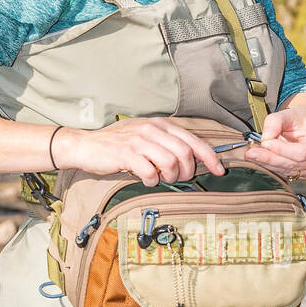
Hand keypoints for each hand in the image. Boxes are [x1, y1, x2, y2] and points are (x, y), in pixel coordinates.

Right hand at [56, 117, 225, 186]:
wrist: (86, 146)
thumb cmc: (117, 145)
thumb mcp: (144, 138)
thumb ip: (166, 144)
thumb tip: (190, 161)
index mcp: (160, 125)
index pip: (193, 140)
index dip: (210, 156)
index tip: (219, 170)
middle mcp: (152, 129)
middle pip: (185, 152)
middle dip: (188, 171)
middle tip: (179, 178)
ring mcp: (139, 140)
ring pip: (171, 162)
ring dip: (170, 176)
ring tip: (161, 178)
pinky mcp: (127, 153)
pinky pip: (150, 172)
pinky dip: (152, 181)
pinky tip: (146, 180)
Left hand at [243, 107, 305, 180]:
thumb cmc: (299, 119)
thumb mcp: (288, 114)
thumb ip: (275, 122)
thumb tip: (265, 138)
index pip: (301, 152)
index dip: (282, 150)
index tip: (265, 142)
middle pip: (293, 164)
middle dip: (270, 158)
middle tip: (250, 153)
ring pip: (288, 171)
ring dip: (268, 164)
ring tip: (252, 156)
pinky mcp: (304, 175)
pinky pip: (286, 174)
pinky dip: (272, 168)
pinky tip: (260, 161)